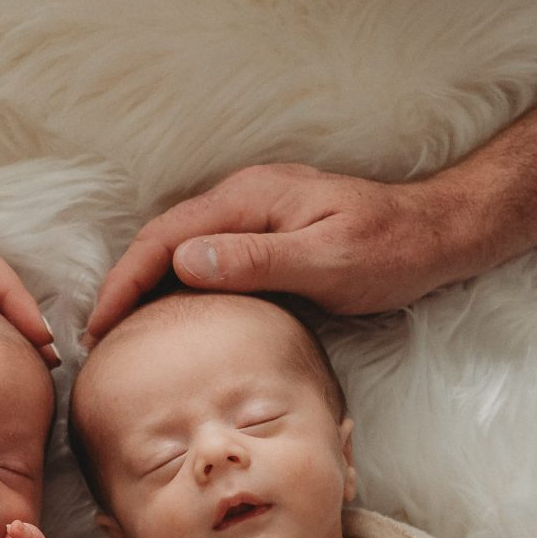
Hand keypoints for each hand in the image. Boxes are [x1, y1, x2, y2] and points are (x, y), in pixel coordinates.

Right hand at [87, 163, 488, 338]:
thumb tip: (184, 261)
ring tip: (124, 333)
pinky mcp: (267, 231)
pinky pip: (206, 256)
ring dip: (147, 285)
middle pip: (162, 239)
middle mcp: (244, 197)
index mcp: (249, 200)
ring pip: (180, 248)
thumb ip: (257, 260)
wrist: (438, 233)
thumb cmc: (392, 251)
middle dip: (124, 285)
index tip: (100, 328)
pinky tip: (174, 318)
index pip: (164, 238)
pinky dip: (177, 285)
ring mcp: (255, 212)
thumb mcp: (328, 261)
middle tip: (97, 340)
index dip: (125, 282)